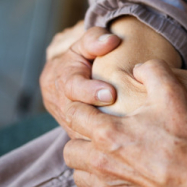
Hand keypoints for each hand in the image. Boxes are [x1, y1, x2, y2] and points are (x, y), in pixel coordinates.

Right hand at [40, 24, 120, 138]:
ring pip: (81, 135)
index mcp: (61, 79)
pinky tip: (122, 147)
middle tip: (121, 117)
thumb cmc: (83, 56)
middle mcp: (61, 103)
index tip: (110, 93)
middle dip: (98, 117)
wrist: (69, 76)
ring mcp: (68, 122)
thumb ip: (95, 40)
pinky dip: (103, 147)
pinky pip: (89, 145)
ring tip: (125, 136)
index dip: (90, 91)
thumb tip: (111, 40)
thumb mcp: (86, 43)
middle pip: (76, 115)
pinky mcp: (77, 135)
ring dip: (101, 137)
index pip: (72, 87)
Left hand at [63, 60, 186, 186]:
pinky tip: (121, 175)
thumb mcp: (172, 94)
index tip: (94, 103)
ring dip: (88, 162)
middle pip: (69, 148)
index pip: (74, 114)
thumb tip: (138, 67)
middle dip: (80, 135)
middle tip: (100, 128)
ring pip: (79, 175)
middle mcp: (101, 164)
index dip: (82, 104)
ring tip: (108, 152)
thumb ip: (152, 70)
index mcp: (108, 134)